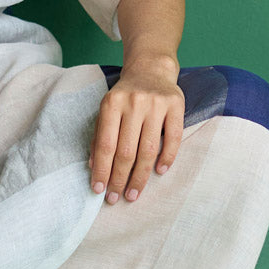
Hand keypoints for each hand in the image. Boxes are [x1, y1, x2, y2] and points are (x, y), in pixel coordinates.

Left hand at [89, 59, 183, 204]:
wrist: (151, 69)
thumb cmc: (125, 95)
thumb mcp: (107, 109)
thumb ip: (100, 135)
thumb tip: (93, 166)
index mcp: (111, 103)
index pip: (106, 144)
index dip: (102, 169)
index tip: (98, 190)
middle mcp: (133, 102)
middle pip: (126, 150)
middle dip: (119, 179)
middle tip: (115, 198)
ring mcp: (155, 104)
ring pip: (148, 149)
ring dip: (140, 176)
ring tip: (133, 193)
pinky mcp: (175, 105)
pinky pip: (173, 138)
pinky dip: (166, 158)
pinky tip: (158, 172)